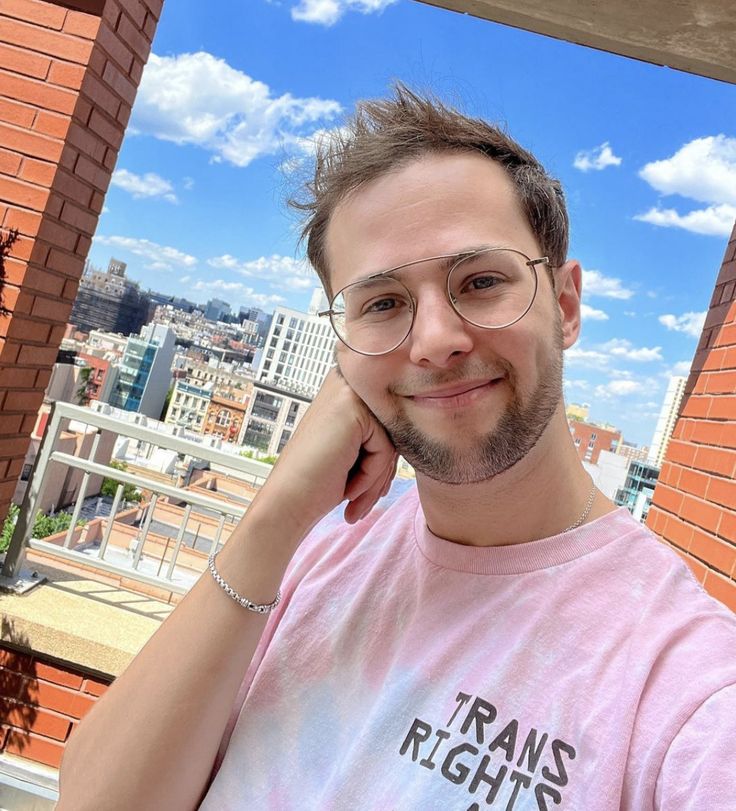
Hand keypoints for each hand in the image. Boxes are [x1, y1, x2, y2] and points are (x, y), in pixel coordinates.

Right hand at [253, 369, 397, 537]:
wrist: (288, 501)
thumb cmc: (317, 480)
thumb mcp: (355, 451)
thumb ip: (381, 435)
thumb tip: (417, 432)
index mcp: (344, 389)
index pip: (387, 424)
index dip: (380, 462)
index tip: (363, 490)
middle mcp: (345, 383)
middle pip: (393, 430)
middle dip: (380, 472)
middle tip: (360, 501)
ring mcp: (348, 394)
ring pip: (392, 441)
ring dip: (377, 478)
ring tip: (354, 498)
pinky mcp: (353, 410)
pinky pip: (386, 448)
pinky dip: (371, 475)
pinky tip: (347, 487)